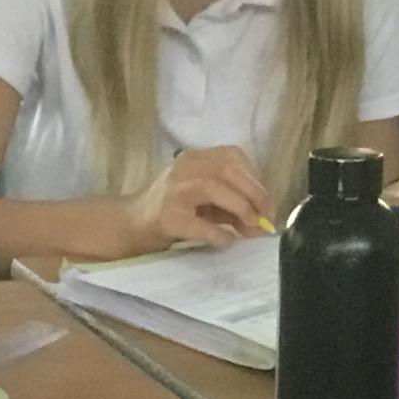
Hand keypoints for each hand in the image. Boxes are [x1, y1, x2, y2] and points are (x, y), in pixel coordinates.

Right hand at [123, 145, 275, 250]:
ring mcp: (173, 191)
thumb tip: (261, 222)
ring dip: (240, 208)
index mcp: (194, 158)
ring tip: (250, 228)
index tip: (266, 202)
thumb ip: (230, 205)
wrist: (132, 226)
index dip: (255, 178)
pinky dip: (218, 234)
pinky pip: (199, 224)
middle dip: (254, 194)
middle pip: (228, 169)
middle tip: (265, 218)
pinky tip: (226, 241)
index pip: (233, 156)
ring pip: (214, 188)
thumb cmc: (171, 211)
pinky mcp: (166, 217)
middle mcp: (184, 168)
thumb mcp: (203, 201)